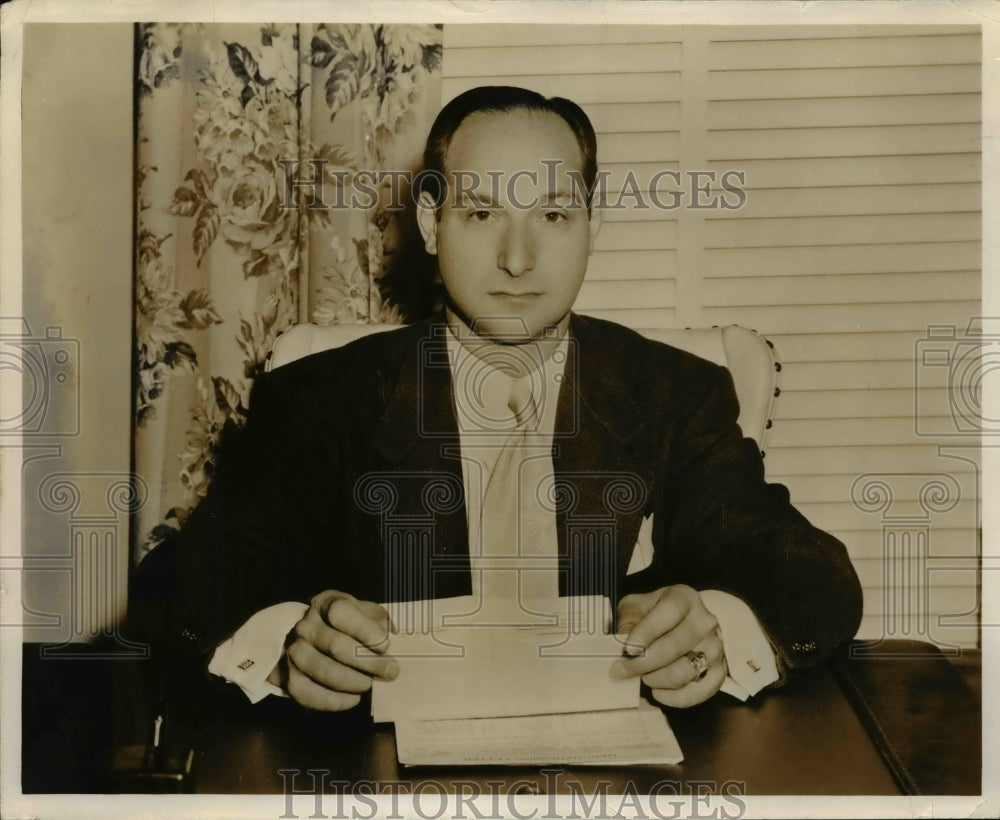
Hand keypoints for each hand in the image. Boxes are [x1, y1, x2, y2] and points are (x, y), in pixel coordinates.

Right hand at [268, 590, 398, 710]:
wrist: (311, 641)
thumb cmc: (347, 625)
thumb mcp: (364, 613)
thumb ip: (380, 619)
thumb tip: (390, 634)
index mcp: (325, 604)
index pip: (341, 613)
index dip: (365, 630)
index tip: (386, 646)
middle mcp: (306, 626)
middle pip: (336, 645)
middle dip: (369, 662)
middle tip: (390, 672)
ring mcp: (295, 652)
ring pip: (324, 671)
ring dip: (353, 682)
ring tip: (370, 684)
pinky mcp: (290, 678)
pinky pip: (311, 694)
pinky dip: (336, 701)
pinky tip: (353, 698)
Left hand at [612, 585, 725, 707]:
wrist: (681, 622)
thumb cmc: (653, 614)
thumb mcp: (635, 608)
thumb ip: (627, 621)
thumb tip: (623, 640)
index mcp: (684, 598)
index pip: (670, 611)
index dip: (647, 631)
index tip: (628, 649)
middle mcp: (705, 621)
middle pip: (676, 646)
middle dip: (645, 663)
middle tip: (623, 670)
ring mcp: (715, 646)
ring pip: (686, 671)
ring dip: (658, 679)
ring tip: (643, 677)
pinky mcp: (719, 670)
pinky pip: (701, 691)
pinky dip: (677, 698)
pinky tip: (659, 693)